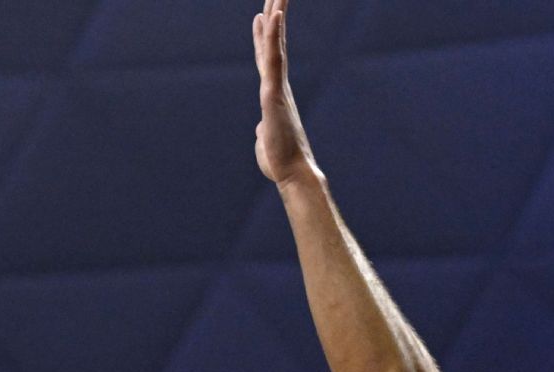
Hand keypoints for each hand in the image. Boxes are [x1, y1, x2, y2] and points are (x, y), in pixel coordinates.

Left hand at [253, 0, 317, 185]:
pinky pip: (273, 59)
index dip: (265, 36)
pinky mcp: (273, 92)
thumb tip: (262, 128)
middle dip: (274, 17)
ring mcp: (276, 86)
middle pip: (275, 43)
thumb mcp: (266, 140)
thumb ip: (264, 128)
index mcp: (274, 94)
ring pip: (276, 44)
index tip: (263, 16)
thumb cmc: (280, 161)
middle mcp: (277, 85)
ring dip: (276, 17)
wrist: (292, 173)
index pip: (268, 59)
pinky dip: (273, 36)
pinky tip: (272, 16)